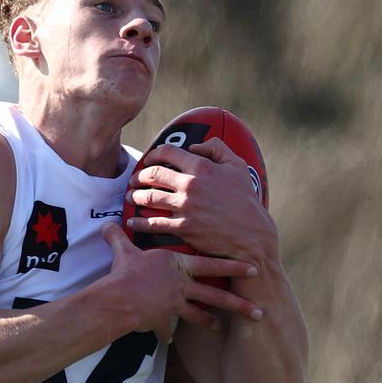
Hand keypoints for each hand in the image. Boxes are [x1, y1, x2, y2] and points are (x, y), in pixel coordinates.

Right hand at [102, 224, 262, 343]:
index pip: (212, 264)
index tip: (254, 268)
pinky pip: (166, 328)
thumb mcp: (123, 251)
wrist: (121, 296)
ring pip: (198, 314)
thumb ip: (119, 238)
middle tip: (258, 311)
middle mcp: (182, 285)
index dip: (234, 265)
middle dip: (238, 303)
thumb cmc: (126, 271)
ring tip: (219, 326)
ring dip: (209, 321)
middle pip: (216, 294)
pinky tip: (167, 341)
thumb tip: (106, 226)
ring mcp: (174, 303)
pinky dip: (165, 334)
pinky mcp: (162, 319)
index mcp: (178, 265)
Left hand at [125, 138, 277, 263]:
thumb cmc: (246, 201)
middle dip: (139, 176)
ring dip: (135, 196)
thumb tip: (196, 146)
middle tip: (134, 180)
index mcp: (202, 167)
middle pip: (153, 175)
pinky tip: (132, 221)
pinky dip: (139, 222)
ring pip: (149, 198)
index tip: (148, 159)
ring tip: (130, 197)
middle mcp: (190, 186)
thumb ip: (217, 149)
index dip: (154, 155)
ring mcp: (185, 207)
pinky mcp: (183, 228)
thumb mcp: (238, 167)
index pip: (168, 153)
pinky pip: (154, 224)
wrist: (251, 235)